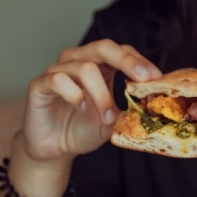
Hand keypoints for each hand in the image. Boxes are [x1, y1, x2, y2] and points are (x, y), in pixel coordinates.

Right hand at [20, 39, 160, 161]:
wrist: (55, 148)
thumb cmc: (82, 129)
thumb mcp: (112, 120)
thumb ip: (128, 110)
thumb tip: (152, 104)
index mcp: (98, 66)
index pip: (121, 51)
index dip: (138, 61)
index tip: (156, 77)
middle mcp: (77, 62)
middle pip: (104, 47)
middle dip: (127, 61)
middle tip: (143, 79)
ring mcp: (57, 70)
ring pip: (85, 68)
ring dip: (101, 95)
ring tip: (107, 117)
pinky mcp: (40, 84)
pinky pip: (59, 80)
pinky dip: (75, 94)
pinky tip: (81, 107)